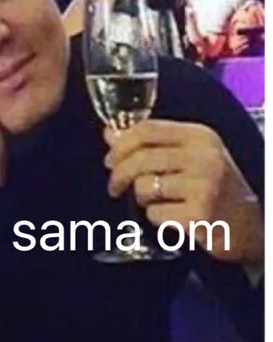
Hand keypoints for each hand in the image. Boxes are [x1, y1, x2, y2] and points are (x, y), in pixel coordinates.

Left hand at [104, 120, 265, 263]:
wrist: (247, 225)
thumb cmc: (212, 186)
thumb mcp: (187, 156)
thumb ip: (150, 143)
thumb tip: (109, 133)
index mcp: (199, 136)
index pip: (147, 129)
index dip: (121, 144)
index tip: (110, 159)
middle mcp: (203, 156)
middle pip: (141, 158)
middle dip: (119, 174)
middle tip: (114, 186)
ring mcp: (203, 185)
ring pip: (144, 186)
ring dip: (142, 197)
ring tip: (159, 201)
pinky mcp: (199, 214)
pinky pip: (154, 213)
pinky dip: (155, 217)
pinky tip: (172, 216)